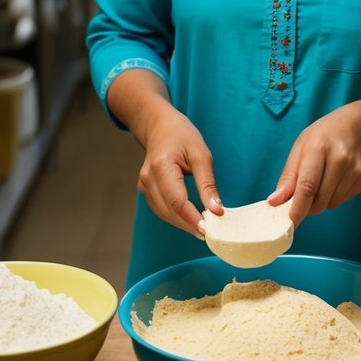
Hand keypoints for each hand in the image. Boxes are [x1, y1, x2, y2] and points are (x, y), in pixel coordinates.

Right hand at [137, 104, 222, 236]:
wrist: (160, 126)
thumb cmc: (182, 135)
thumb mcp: (201, 154)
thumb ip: (207, 183)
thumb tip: (216, 210)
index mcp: (161, 166)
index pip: (177, 201)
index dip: (192, 218)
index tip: (209, 229)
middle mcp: (148, 178)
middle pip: (170, 211)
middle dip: (190, 225)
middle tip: (211, 234)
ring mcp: (144, 185)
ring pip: (165, 214)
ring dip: (184, 224)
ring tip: (204, 229)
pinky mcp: (146, 190)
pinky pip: (162, 209)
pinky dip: (177, 217)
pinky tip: (191, 220)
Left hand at [268, 105, 360, 224]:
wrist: (353, 127)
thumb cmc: (321, 138)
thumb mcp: (299, 148)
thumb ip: (288, 177)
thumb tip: (275, 202)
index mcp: (318, 147)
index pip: (307, 185)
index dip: (298, 208)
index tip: (290, 222)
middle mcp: (340, 159)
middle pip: (319, 200)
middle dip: (306, 206)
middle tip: (301, 197)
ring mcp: (355, 170)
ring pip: (330, 204)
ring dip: (320, 200)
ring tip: (322, 179)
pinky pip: (341, 201)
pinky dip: (333, 197)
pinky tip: (335, 178)